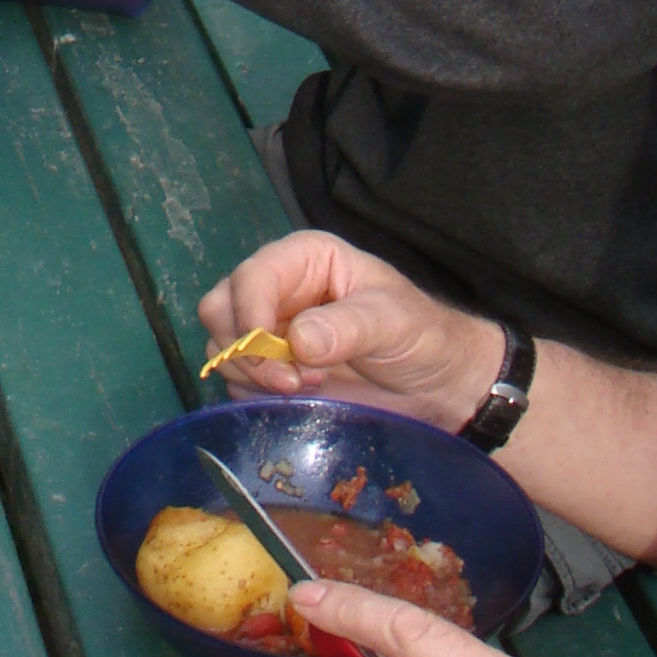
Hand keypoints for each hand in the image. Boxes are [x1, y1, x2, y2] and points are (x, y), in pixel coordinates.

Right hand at [197, 228, 501, 428]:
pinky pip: (235, 380)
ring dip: (254, 374)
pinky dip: (257, 393)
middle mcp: (278, 290)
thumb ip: (349, 326)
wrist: (436, 387)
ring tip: (307, 385)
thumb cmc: (421, 337)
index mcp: (303, 260)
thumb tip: (298, 340)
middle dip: (245, 349)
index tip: (270, 352)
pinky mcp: (269, 370)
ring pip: (221, 348)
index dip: (249, 312)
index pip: (251, 276)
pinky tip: (302, 396)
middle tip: (291, 379)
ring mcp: (270, 331)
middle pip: (219, 309)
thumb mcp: (394, 322)